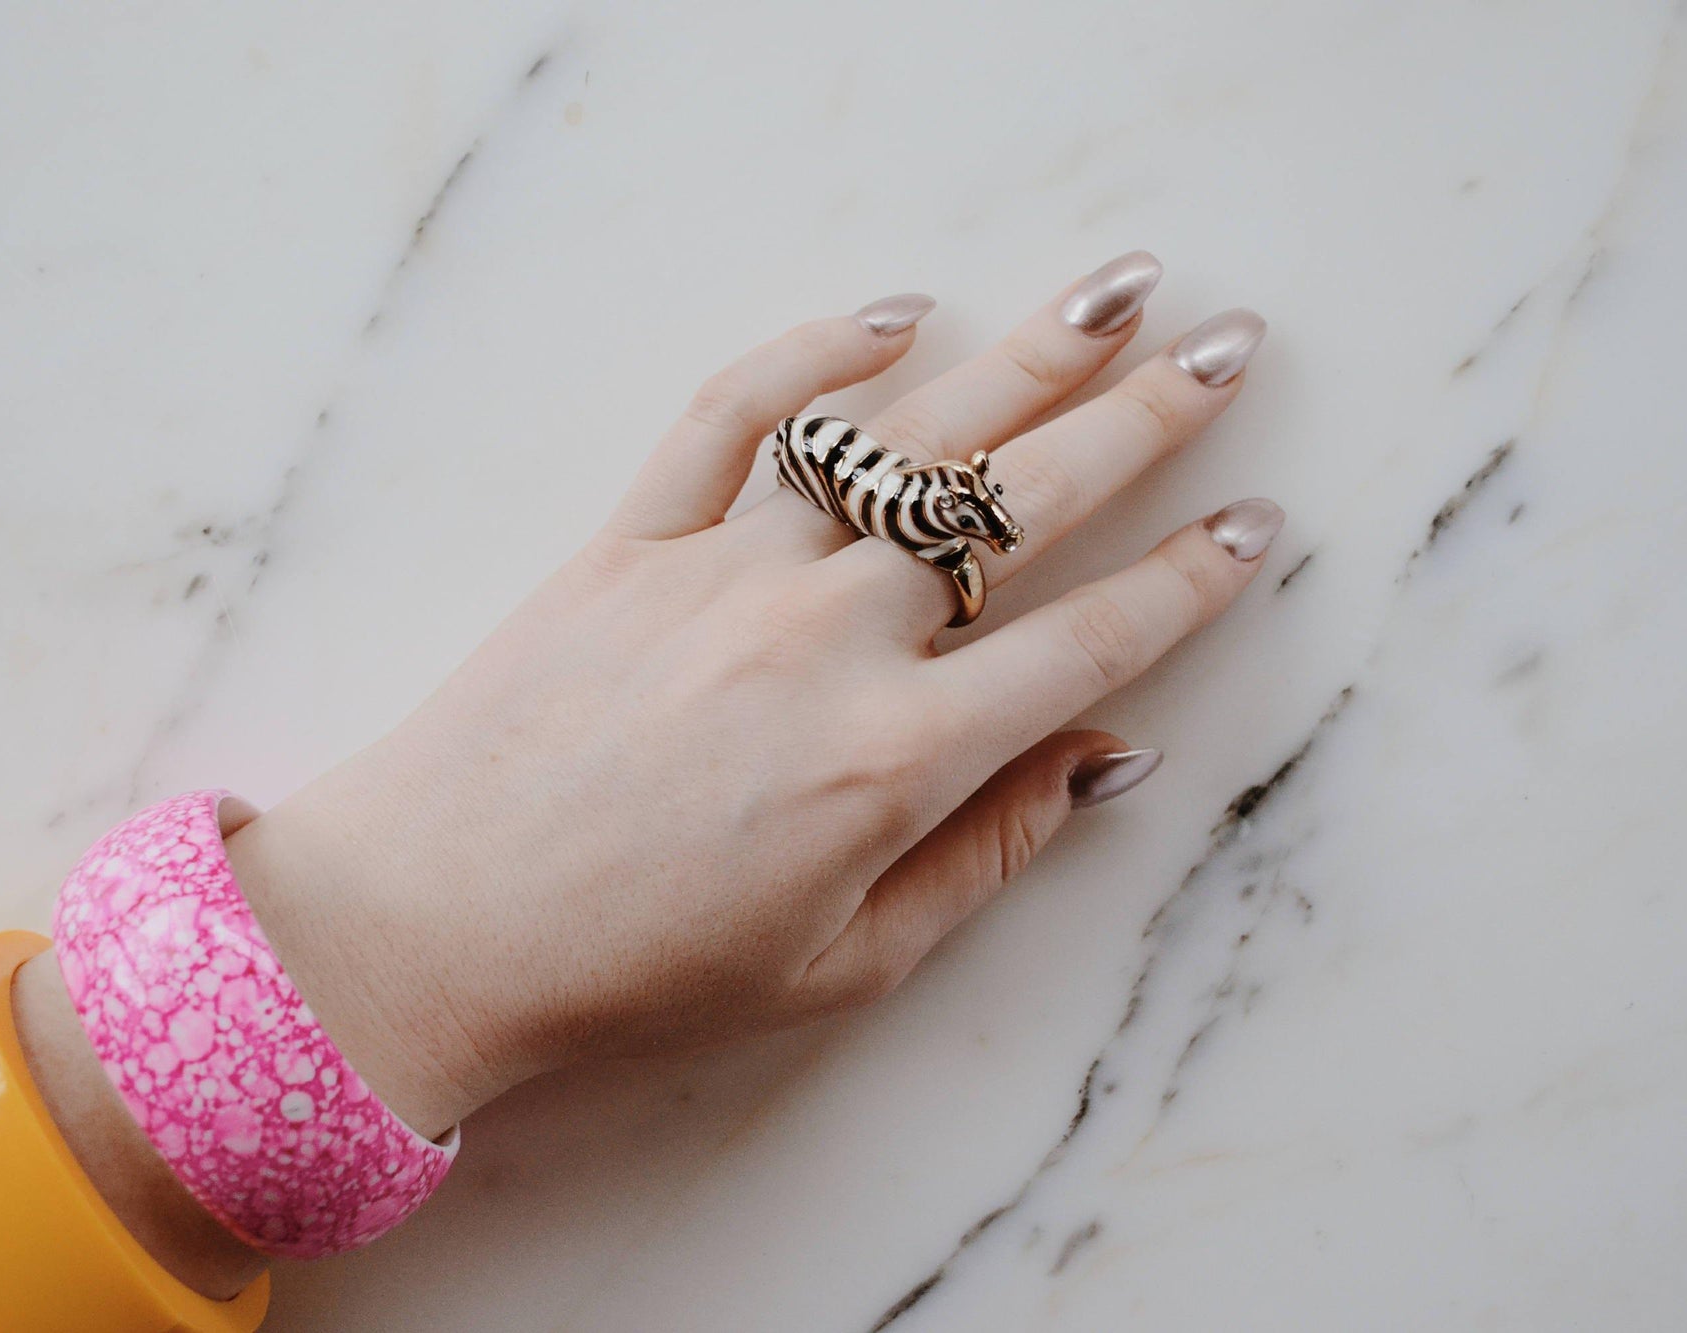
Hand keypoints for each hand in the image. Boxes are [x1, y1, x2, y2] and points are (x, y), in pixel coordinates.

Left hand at [224, 258, 1280, 1138]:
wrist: (427, 927)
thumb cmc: (635, 976)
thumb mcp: (841, 965)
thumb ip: (985, 856)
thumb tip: (1104, 761)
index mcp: (893, 759)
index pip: (1087, 644)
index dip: (1190, 585)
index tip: (1260, 530)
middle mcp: (825, 639)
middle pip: (1019, 504)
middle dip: (1144, 420)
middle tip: (1229, 346)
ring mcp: (724, 572)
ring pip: (899, 439)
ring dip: (1022, 356)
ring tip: (1110, 290)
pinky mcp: (630, 540)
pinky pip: (734, 416)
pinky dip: (813, 355)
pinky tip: (895, 317)